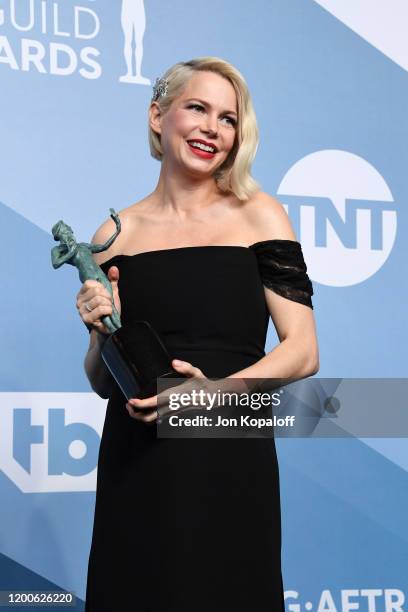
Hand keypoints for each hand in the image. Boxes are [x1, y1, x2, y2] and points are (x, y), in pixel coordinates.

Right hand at [76, 266, 120, 334]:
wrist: (111, 328)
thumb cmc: (109, 310)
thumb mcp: (112, 293)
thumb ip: (112, 280)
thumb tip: (114, 268)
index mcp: (82, 293)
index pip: (89, 283)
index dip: (101, 287)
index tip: (106, 294)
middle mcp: (79, 301)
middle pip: (96, 291)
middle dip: (107, 297)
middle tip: (109, 303)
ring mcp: (81, 311)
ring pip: (99, 299)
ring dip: (108, 304)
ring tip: (108, 309)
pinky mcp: (86, 319)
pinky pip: (101, 309)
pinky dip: (108, 310)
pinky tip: (108, 315)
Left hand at [125, 361, 251, 423]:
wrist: (212, 397)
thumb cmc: (202, 384)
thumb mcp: (196, 372)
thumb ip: (185, 367)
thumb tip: (174, 362)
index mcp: (174, 397)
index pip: (153, 403)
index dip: (140, 404)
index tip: (130, 400)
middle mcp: (171, 407)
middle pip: (148, 417)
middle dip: (135, 414)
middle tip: (128, 406)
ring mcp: (171, 412)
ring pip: (152, 421)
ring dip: (140, 417)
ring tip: (132, 409)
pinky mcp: (173, 414)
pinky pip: (157, 420)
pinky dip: (147, 418)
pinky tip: (144, 411)